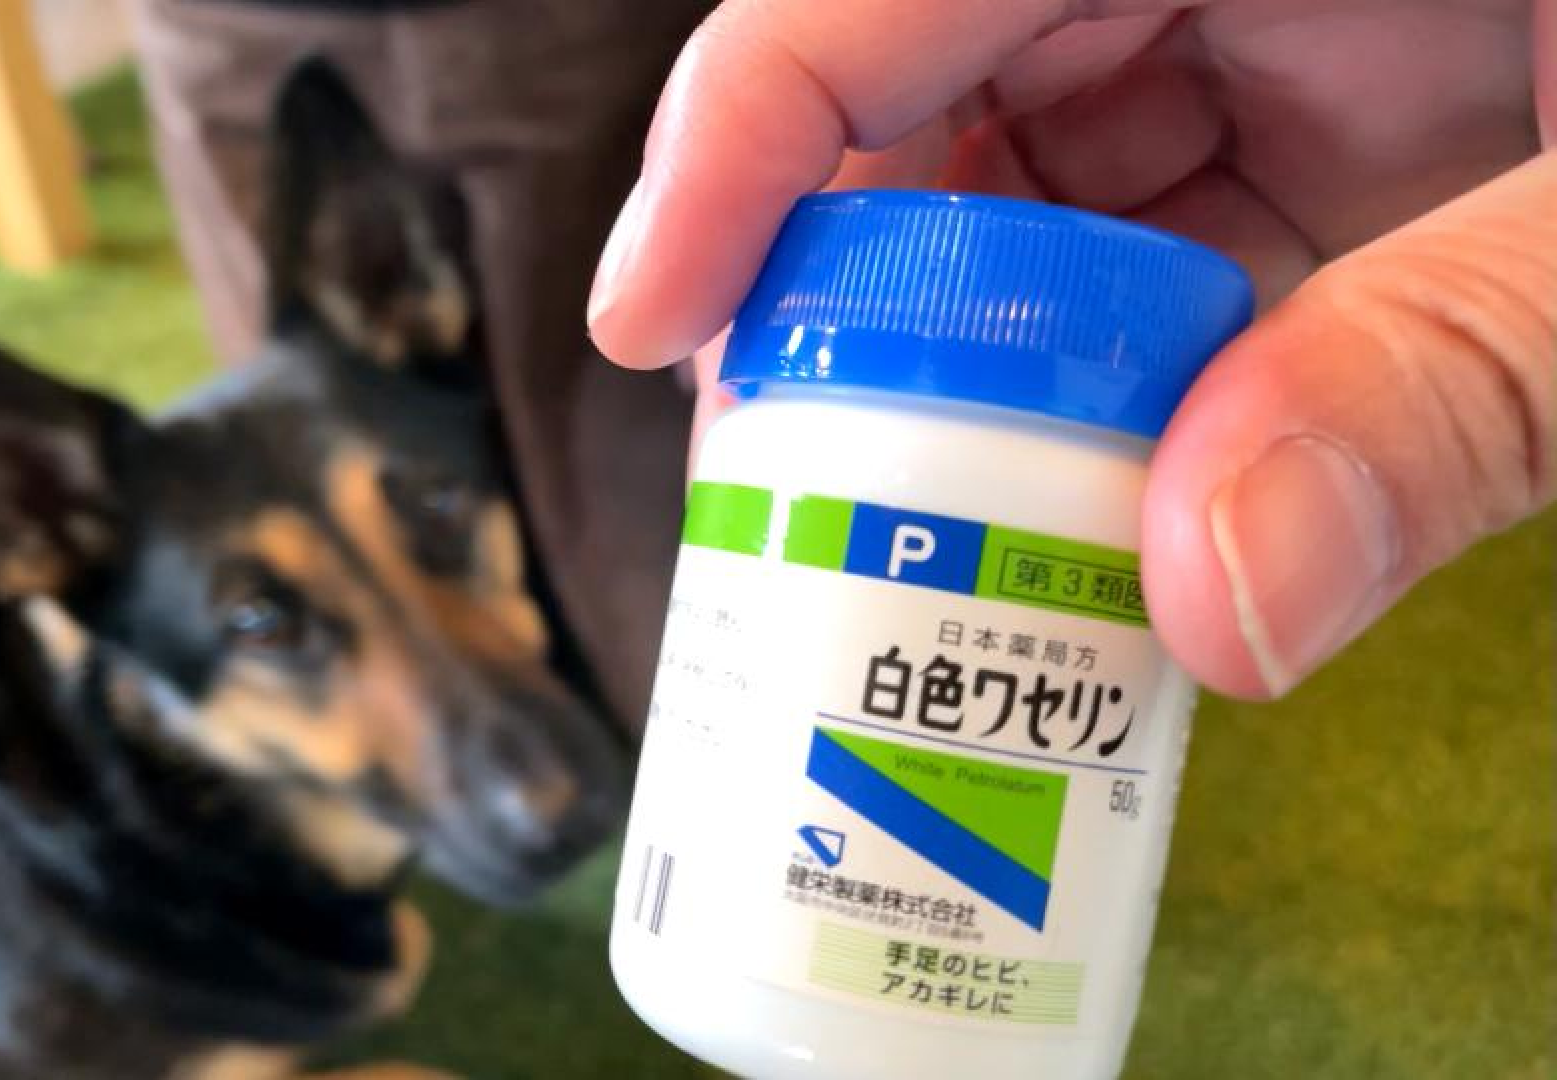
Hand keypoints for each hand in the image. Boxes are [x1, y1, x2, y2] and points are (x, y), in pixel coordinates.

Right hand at [588, 1, 1554, 697]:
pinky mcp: (1339, 140)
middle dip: (865, 308)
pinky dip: (1130, 399)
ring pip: (1039, 210)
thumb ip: (1457, 374)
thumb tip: (1215, 607)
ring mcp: (1281, 45)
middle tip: (816, 501)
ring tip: (958, 550)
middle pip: (937, 108)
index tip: (653, 320)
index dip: (737, 141)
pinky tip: (1121, 512)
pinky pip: (1165, 266)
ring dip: (993, 384)